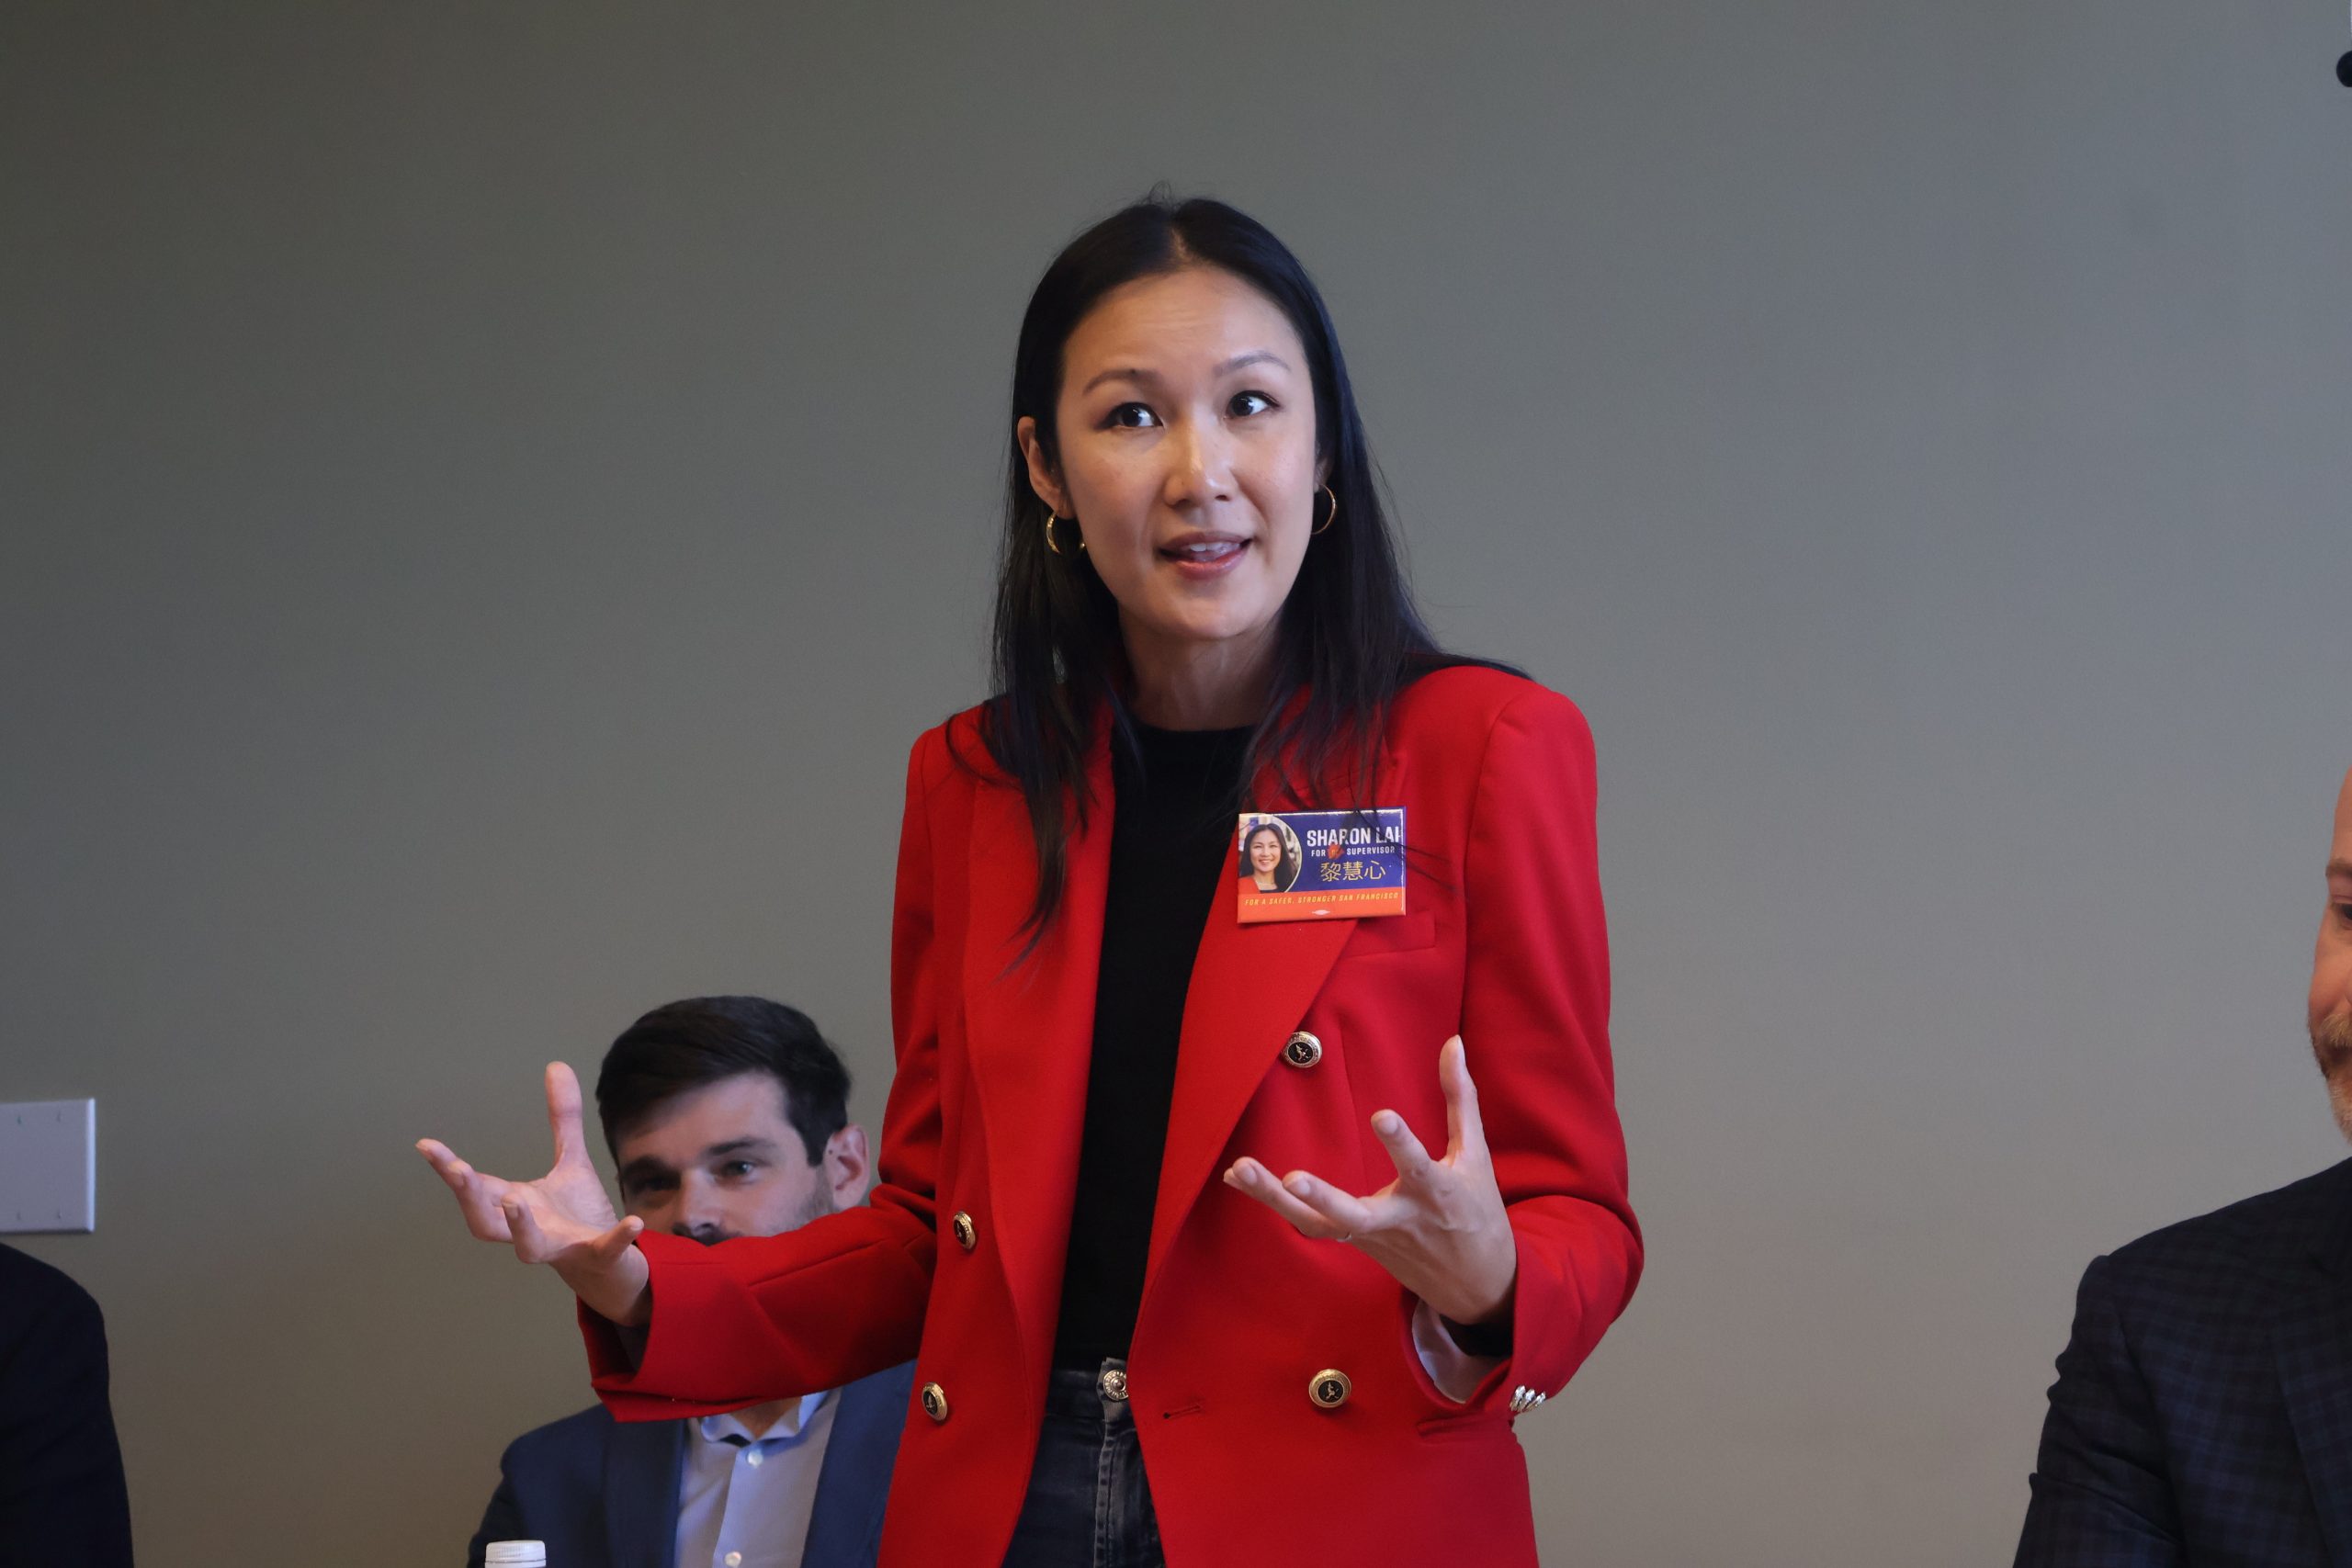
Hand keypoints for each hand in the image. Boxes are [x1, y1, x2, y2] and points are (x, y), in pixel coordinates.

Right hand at [416, 1062, 651, 1325]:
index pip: (476, 1188)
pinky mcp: (599, 1255)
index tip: (426, 1145)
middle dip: (471, 1199)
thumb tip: (556, 1065)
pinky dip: (619, 1238)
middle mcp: (530, 1230)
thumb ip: (563, 1119)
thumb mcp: (570, 1162)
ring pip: (530, 1248)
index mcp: (517, 1206)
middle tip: (459, 1171)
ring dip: (520, 1227)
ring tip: (514, 1198)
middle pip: (487, 1223)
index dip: (450, 1169)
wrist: (608, 1266)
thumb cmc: (576, 1216)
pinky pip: (607, 1250)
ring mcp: (562, 1246)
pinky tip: (634, 1221)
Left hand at [1223, 1035, 1517, 1328]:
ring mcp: (1372, 1235)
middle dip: (1324, 1198)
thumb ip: (1460, 1096)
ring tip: (1239, 1170)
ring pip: (1320, 1224)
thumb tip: (1452, 1041)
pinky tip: (1238, 1179)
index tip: (1382, 1115)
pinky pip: (1310, 1226)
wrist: (1477, 1283)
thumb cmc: (1476, 1210)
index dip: (1400, 1143)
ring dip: (1277, 1201)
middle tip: (1292, 1178)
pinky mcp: (1354, 1243)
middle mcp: (1399, 1218)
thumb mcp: (1475, 1155)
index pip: (1418, 1166)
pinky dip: (1276, 1204)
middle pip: (1355, 1214)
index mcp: (1436, 1192)